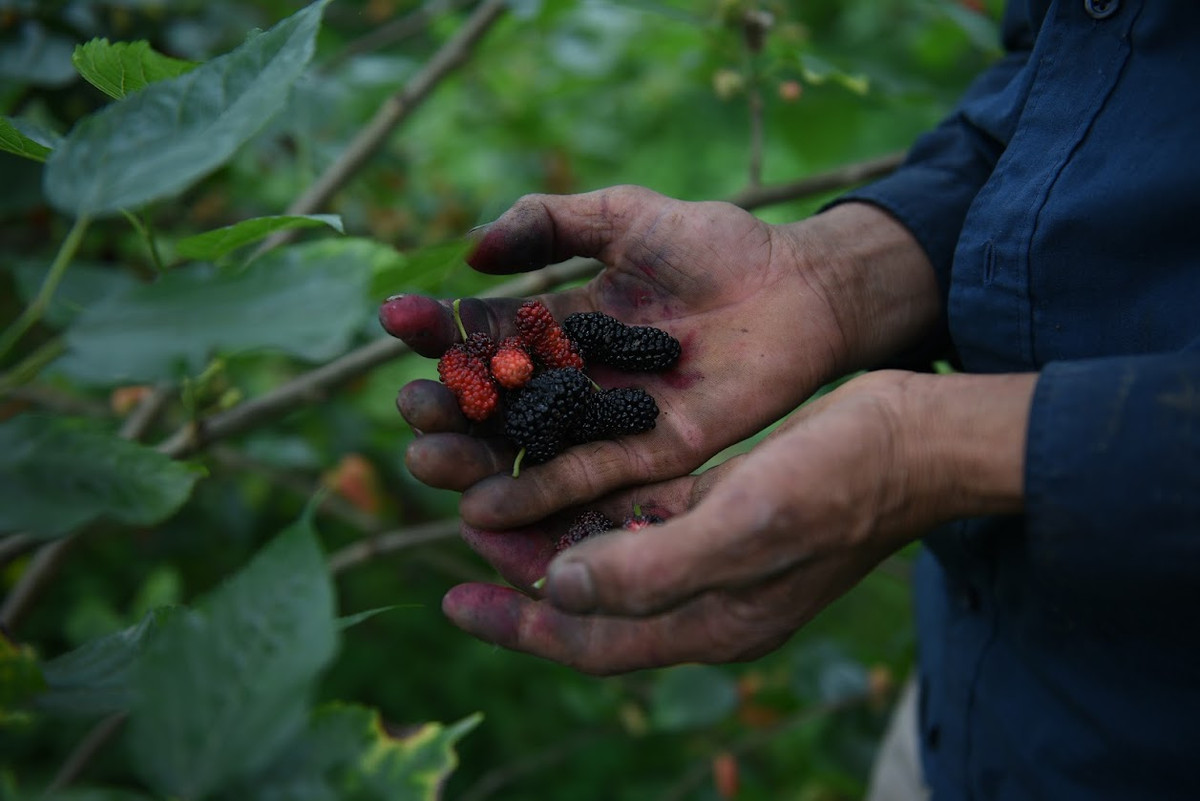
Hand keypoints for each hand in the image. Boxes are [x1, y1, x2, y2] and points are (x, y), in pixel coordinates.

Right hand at [382, 187, 938, 529]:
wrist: (801, 287)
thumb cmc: (719, 246)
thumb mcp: (625, 216)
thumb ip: (549, 222)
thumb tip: (469, 249)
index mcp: (564, 322)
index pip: (487, 332)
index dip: (441, 328)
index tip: (396, 318)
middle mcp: (578, 376)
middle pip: (494, 402)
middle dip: (446, 406)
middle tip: (412, 408)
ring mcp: (611, 419)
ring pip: (526, 448)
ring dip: (472, 460)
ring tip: (427, 458)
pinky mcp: (651, 453)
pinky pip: (588, 476)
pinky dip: (537, 492)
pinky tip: (486, 503)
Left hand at [439, 370, 1034, 673]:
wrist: (911, 442)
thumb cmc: (839, 486)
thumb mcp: (746, 529)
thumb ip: (650, 569)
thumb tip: (559, 586)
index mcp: (707, 621)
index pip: (591, 640)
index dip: (520, 624)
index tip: (453, 600)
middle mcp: (700, 592)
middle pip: (587, 594)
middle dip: (520, 569)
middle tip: (457, 527)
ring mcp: (709, 548)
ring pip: (604, 546)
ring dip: (547, 525)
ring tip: (484, 494)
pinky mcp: (717, 503)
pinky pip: (635, 508)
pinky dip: (591, 493)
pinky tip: (552, 464)